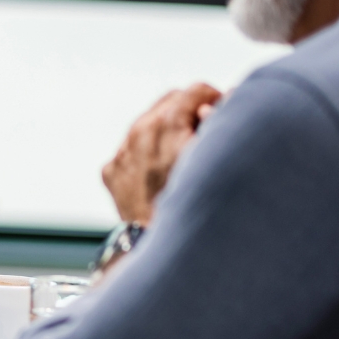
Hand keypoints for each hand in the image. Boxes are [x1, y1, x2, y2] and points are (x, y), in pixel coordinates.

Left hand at [102, 83, 221, 224]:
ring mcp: (122, 153)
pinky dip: (146, 152)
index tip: (223, 114)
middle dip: (190, 110)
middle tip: (206, 131)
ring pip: (148, 123)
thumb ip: (222, 124)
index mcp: (166, 124)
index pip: (196, 91)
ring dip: (167, 129)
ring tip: (184, 153)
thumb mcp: (218, 160)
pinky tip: (161, 171)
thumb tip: (227, 99)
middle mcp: (138, 132)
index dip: (215, 99)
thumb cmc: (197, 206)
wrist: (158, 247)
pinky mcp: (112, 172)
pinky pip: (130, 150)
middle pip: (169, 101)